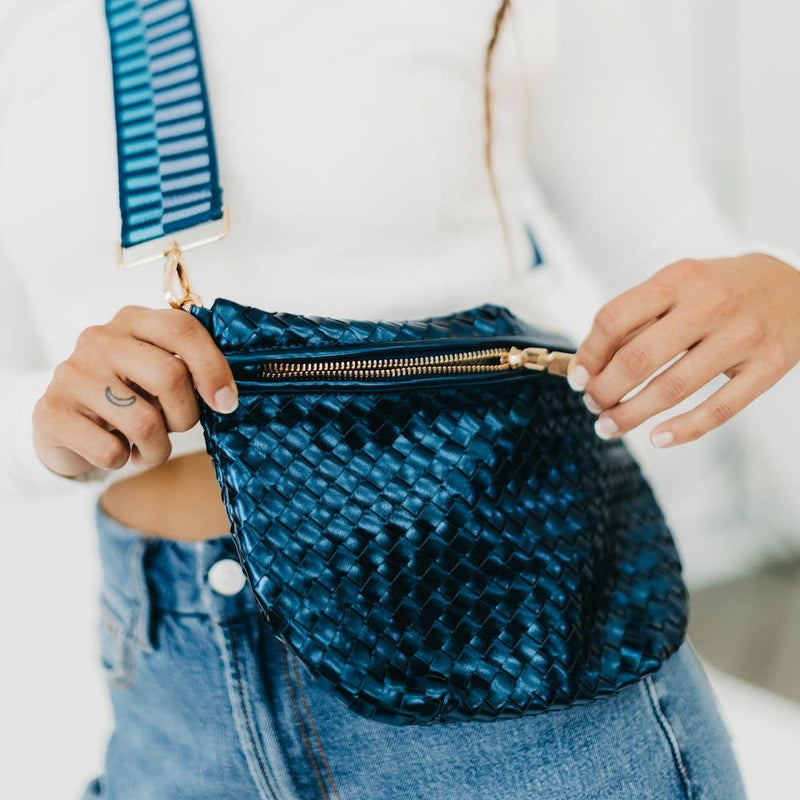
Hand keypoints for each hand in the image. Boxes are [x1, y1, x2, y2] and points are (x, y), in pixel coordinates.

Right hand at [32, 305, 237, 477]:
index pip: (183, 330)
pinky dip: (124, 460)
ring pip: (144, 422)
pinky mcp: (52, 412)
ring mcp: (71, 374)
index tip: (226, 403)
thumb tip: (226, 396)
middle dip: (186, 416)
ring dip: (158, 449)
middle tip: (177, 427)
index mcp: (132, 321)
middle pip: (170, 377)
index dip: (214, 368)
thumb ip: (188, 369)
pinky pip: (111, 451)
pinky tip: (118, 451)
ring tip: (149, 447)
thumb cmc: (127, 396)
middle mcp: (99, 339)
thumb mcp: (156, 372)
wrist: (64, 424)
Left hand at [565, 254, 799, 446]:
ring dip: (631, 415)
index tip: (576, 378)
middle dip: (604, 390)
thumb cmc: (721, 290)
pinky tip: (658, 438)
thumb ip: (638, 318)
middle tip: (592, 404)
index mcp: (678, 279)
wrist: (797, 285)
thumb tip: (588, 366)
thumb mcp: (678, 285)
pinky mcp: (769, 366)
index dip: (588, 355)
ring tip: (609, 425)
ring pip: (672, 388)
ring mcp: (742, 336)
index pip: (614, 319)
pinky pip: (720, 407)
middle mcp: (709, 305)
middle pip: (637, 358)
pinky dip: (684, 429)